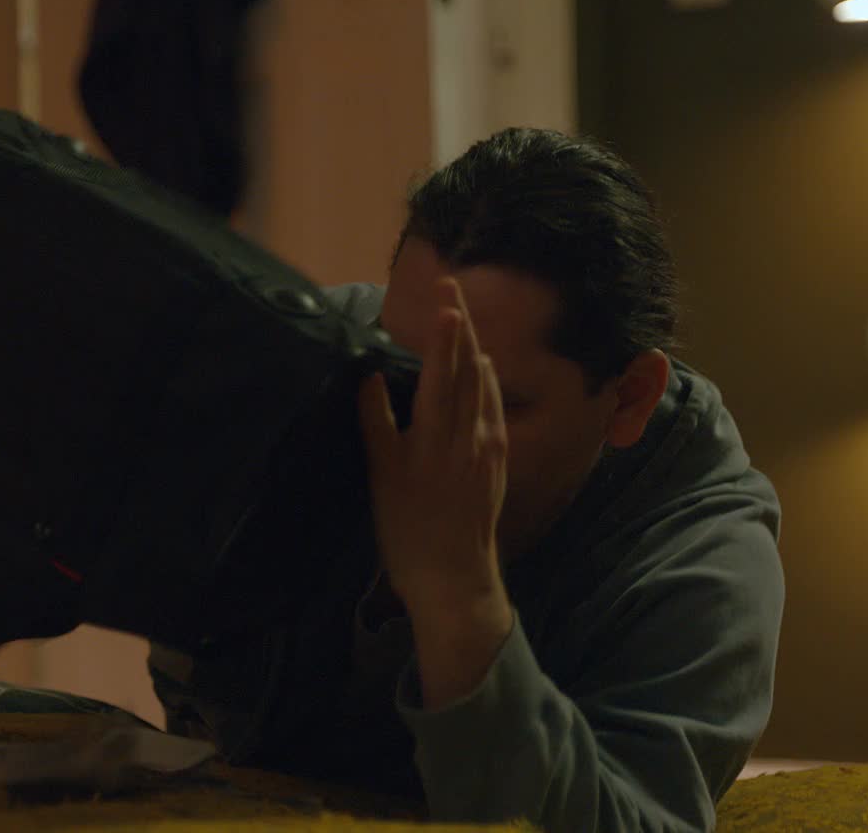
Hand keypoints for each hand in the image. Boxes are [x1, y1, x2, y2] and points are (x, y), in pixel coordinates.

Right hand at [357, 277, 510, 626]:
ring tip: (465, 319)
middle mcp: (468, 435)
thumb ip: (377, 424)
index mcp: (436, 436)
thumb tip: (370, 377)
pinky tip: (485, 373)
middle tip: (452, 288)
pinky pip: (496, 410)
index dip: (444, 332)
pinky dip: (489, 383)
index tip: (445, 297)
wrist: (454, 578)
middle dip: (461, 326)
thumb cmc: (407, 532)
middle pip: (468, 368)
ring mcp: (487, 448)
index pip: (443, 371)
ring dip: (474, 348)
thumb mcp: (382, 479)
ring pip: (485, 386)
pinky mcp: (497, 463)